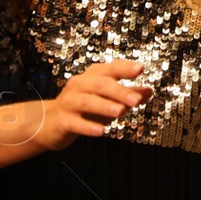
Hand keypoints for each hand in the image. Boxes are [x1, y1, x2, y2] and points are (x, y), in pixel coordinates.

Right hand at [33, 59, 153, 151]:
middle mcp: (80, 85)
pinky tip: (101, 131)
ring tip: (121, 112)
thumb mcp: (108, 100)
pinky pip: (76, 123)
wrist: (51, 123)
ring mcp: (70, 102)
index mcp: (92, 76)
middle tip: (136, 100)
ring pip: (88, 102)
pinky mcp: (63, 120)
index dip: (124, 68)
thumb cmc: (84, 109)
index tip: (140, 68)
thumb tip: (149, 90)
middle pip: (100, 84)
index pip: (110, 68)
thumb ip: (128, 94)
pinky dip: (88, 126)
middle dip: (119, 91)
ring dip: (105, 106)